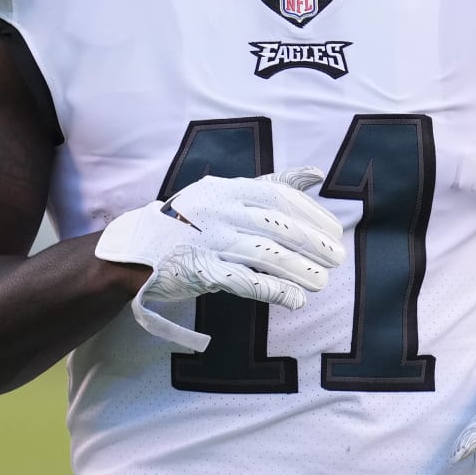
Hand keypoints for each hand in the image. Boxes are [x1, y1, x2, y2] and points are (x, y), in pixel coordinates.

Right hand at [96, 167, 345, 351]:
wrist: (137, 249)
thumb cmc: (191, 221)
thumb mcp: (226, 193)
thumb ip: (271, 184)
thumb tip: (316, 174)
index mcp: (227, 188)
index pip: (280, 197)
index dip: (312, 214)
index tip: (335, 229)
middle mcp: (220, 211)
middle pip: (277, 227)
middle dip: (313, 243)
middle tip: (338, 257)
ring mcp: (210, 241)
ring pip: (266, 255)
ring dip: (300, 270)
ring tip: (322, 283)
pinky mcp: (202, 272)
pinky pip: (246, 281)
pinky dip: (275, 290)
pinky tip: (295, 299)